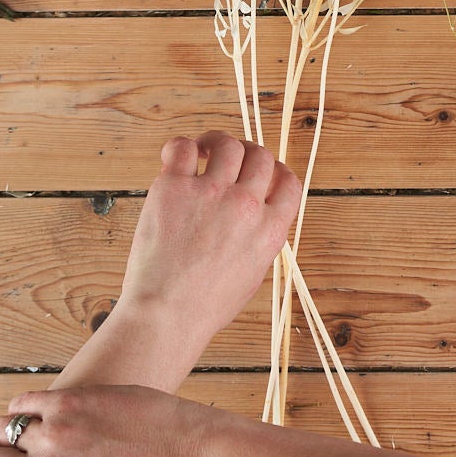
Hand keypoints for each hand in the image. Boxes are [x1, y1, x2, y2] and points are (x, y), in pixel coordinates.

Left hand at [110, 131, 302, 362]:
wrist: (167, 314)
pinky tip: (180, 157)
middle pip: (261, 156)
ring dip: (218, 142)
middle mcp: (247, 205)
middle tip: (231, 160)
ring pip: (228, 144)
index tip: (262, 173)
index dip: (276, 171)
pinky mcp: (174, 188)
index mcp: (271, 229)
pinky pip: (183, 148)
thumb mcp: (253, 276)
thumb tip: (256, 220)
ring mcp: (212, 193)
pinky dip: (183, 146)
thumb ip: (260, 241)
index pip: (288, 180)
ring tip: (205, 150)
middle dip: (248, 154)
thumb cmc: (205, 306)